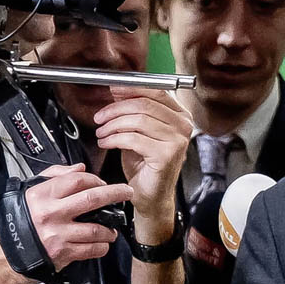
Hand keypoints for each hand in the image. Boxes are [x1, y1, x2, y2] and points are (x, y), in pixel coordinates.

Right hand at [25, 163, 133, 271]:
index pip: (77, 180)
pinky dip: (102, 247)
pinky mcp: (62, 253)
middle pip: (92, 199)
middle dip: (115, 194)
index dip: (95, 179)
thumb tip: (80, 168)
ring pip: (97, 228)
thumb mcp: (30, 192)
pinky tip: (102, 244)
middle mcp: (50, 213)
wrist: (5, 255)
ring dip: (110, 229)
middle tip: (127, 193)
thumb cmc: (19, 222)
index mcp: (42, 195)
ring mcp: (57, 234)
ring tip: (112, 229)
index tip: (103, 183)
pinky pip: (92, 249)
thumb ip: (54, 176)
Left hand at [93, 86, 192, 217]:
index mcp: (180, 116)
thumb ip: (134, 111)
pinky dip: (114, 139)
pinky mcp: (167, 155)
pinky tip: (106, 143)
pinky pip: (133, 138)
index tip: (113, 90)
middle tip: (100, 117)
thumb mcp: (139, 131)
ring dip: (112, 125)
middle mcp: (183, 126)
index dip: (132, 88)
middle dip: (116, 108)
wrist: (151, 195)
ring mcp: (178, 141)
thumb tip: (119, 91)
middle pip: (145, 104)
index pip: (157, 92)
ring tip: (102, 133)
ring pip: (138, 120)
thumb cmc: (146, 165)